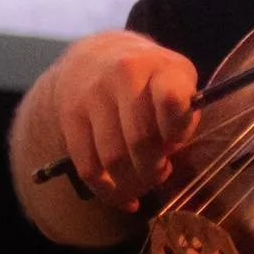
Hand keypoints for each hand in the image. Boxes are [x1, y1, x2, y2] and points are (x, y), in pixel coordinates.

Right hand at [47, 30, 200, 212]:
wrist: (96, 57)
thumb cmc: (150, 78)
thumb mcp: (178, 82)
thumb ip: (183, 116)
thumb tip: (167, 155)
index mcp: (160, 67)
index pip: (172, 100)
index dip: (177, 132)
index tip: (175, 143)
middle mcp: (124, 75)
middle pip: (141, 141)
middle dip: (155, 169)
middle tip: (161, 172)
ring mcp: (93, 94)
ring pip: (113, 159)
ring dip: (133, 183)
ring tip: (143, 181)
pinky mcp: (69, 115)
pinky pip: (88, 168)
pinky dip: (108, 192)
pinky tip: (123, 197)